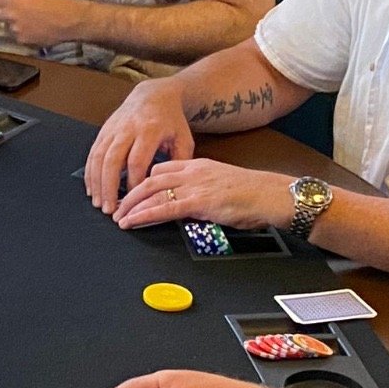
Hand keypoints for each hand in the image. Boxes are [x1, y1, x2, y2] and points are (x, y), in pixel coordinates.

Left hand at [0, 0, 77, 47]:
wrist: (70, 21)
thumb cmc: (56, 3)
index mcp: (15, 0)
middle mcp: (12, 15)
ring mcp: (16, 30)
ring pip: (7, 28)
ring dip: (12, 26)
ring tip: (27, 24)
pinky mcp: (23, 41)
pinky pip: (18, 37)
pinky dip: (23, 35)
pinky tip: (34, 31)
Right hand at [85, 77, 194, 214]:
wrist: (154, 96)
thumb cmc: (171, 121)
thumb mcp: (184, 139)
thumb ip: (179, 163)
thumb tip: (171, 188)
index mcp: (150, 130)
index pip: (137, 160)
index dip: (133, 182)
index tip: (134, 200)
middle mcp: (128, 129)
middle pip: (112, 160)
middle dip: (109, 186)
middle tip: (109, 209)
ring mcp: (113, 129)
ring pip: (99, 157)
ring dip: (96, 182)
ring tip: (98, 203)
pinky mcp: (104, 131)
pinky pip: (93, 153)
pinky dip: (90, 172)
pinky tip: (91, 189)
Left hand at [115, 159, 291, 231]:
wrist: (272, 196)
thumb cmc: (253, 195)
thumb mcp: (221, 186)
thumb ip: (201, 191)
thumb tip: (186, 204)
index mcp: (198, 165)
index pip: (161, 168)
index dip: (141, 181)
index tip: (129, 191)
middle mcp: (193, 172)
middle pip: (150, 180)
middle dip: (129, 194)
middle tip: (116, 206)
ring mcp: (195, 186)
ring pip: (152, 193)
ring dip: (131, 206)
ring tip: (119, 217)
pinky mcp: (199, 202)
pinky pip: (164, 208)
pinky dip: (144, 215)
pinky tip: (133, 222)